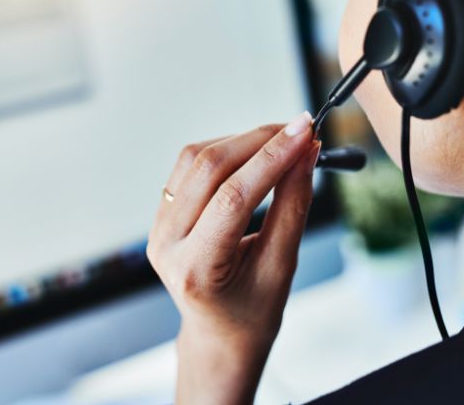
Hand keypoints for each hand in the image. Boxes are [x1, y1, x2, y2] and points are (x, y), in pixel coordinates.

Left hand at [147, 112, 319, 403]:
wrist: (220, 333)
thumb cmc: (253, 310)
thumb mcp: (282, 266)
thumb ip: (292, 207)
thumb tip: (305, 153)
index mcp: (195, 269)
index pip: (233, 198)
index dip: (272, 159)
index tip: (305, 132)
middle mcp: (166, 244)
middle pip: (209, 169)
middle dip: (259, 141)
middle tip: (301, 129)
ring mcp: (158, 227)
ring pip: (196, 159)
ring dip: (242, 140)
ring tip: (282, 141)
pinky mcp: (162, 213)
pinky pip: (189, 167)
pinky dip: (226, 150)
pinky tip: (255, 153)